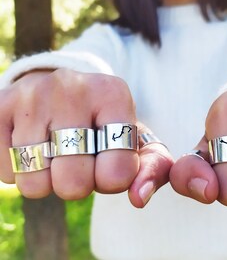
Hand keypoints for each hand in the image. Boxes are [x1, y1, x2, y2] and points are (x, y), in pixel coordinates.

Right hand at [0, 69, 172, 206]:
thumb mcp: (137, 141)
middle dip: (79, 185)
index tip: (109, 166)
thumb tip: (140, 197)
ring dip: (49, 181)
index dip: (113, 181)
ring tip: (56, 156)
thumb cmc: (105, 125)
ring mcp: (32, 95)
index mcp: (113, 94)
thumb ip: (152, 168)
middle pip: (73, 182)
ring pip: (35, 182)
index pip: (118, 171)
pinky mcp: (0, 106)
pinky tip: (34, 147)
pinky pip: (6, 174)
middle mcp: (71, 87)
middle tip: (80, 163)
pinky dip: (21, 173)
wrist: (64, 92)